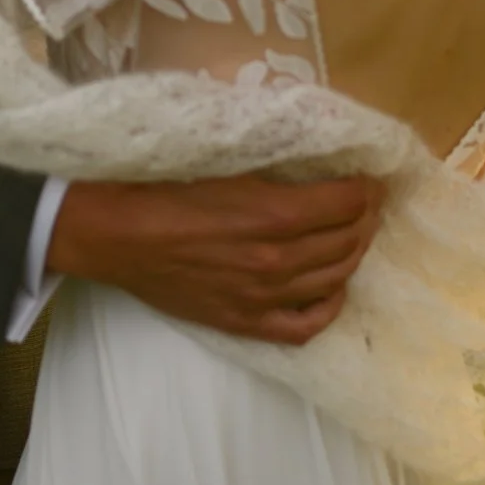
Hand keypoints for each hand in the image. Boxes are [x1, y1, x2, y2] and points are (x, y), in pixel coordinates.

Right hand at [47, 172, 384, 346]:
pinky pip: (306, 325)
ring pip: (335, 277)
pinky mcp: (246, 322)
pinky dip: (329, 304)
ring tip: (353, 233)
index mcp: (274, 213)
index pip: (346, 202)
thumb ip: (274, 166)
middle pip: (347, 239)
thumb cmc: (164, 186)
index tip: (369, 176)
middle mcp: (277, 259)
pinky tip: (332, 285)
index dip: (366, 187)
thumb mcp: (226, 161)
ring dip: (353, 251)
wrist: (115, 234)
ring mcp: (264, 297)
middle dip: (365, 216)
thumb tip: (316, 160)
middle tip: (366, 201)